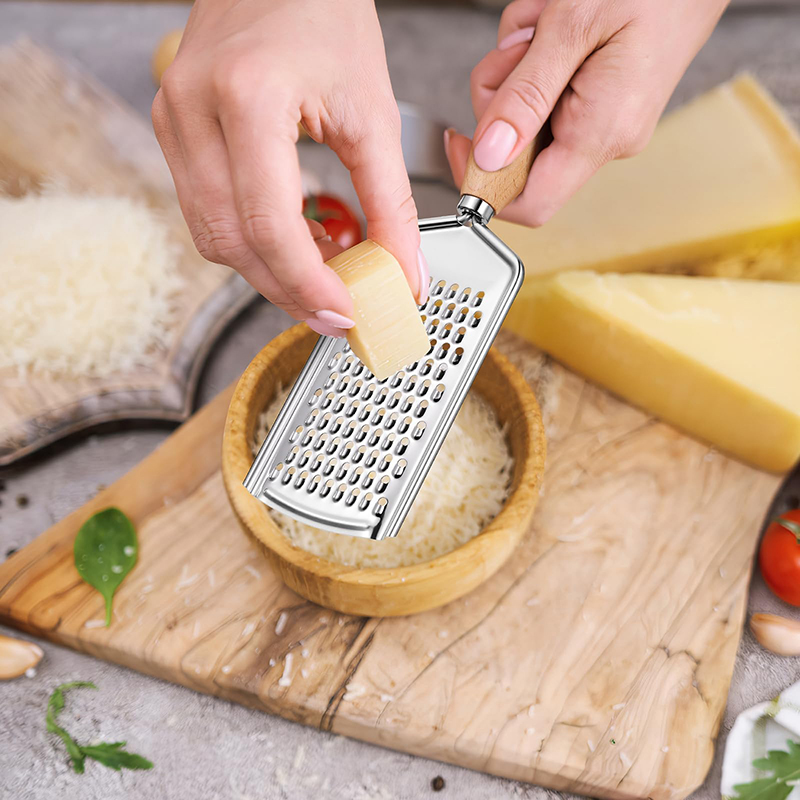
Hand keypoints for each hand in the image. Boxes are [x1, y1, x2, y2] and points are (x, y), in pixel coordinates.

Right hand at [152, 0, 426, 337]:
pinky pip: (208, 211)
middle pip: (233, 242)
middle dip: (288, 289)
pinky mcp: (173, 129)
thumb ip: (391, 202)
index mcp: (248, 99)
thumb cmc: (325, 14)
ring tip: (324, 271)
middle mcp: (194, 110)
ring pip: (213, 236)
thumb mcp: (373, 111)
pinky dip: (253, 240)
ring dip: (269, 269)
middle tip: (338, 310)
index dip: (307, 285)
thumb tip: (406, 272)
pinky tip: (296, 238)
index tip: (345, 315)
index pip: (268, 225)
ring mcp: (173, 120)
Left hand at [445, 0, 729, 225]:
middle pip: (518, 154)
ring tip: (544, 25)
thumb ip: (524, 96)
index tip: (461, 145)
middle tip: (518, 48)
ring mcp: (604, 122)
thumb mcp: (572, 27)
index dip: (484, 187)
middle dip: (500, 99)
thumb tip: (488, 156)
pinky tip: (553, 26)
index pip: (531, 204)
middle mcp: (605, 138)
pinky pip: (546, 96)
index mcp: (601, 133)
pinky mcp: (601, 103)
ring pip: (525, 118)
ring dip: (516, 69)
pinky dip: (535, 60)